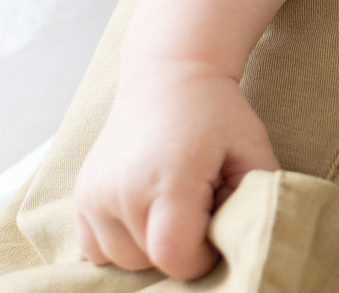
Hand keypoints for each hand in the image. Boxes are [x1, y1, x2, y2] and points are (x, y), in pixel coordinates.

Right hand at [74, 59, 278, 278]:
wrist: (167, 77)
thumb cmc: (216, 113)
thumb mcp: (253, 148)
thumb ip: (258, 198)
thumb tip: (249, 241)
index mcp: (167, 180)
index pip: (174, 257)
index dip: (201, 259)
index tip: (217, 234)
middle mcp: (121, 192)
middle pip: (150, 262)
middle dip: (181, 249)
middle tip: (201, 210)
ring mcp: (93, 196)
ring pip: (122, 260)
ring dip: (151, 249)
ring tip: (175, 209)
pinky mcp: (80, 197)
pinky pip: (97, 250)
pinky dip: (122, 244)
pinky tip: (147, 214)